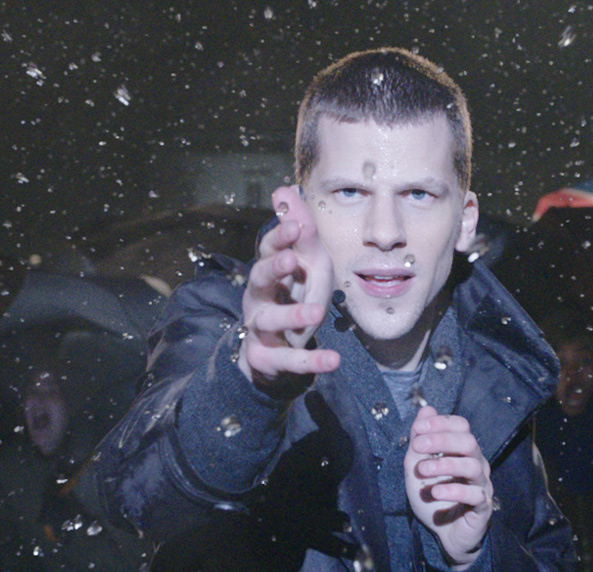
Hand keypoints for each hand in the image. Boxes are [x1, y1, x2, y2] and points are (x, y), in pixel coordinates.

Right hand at [238, 186, 339, 389]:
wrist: (272, 353)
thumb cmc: (292, 298)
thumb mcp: (304, 265)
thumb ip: (299, 231)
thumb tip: (285, 188)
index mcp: (268, 271)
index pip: (269, 249)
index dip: (280, 237)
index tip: (294, 224)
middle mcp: (259, 297)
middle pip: (259, 278)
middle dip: (274, 268)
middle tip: (292, 260)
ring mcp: (260, 329)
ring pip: (270, 319)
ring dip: (292, 315)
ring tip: (316, 313)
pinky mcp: (266, 359)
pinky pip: (288, 360)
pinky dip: (311, 361)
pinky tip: (333, 360)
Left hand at [405, 404, 491, 569]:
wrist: (444, 534)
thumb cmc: (433, 498)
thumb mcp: (417, 468)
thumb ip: (420, 442)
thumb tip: (425, 410)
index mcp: (462, 451)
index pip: (461, 426)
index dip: (440, 423)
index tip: (417, 429)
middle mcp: (476, 463)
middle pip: (468, 441)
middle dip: (441, 440)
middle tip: (418, 446)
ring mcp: (482, 484)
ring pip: (472, 465)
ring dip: (444, 465)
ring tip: (423, 471)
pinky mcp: (483, 506)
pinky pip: (475, 494)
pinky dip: (454, 491)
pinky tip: (436, 493)